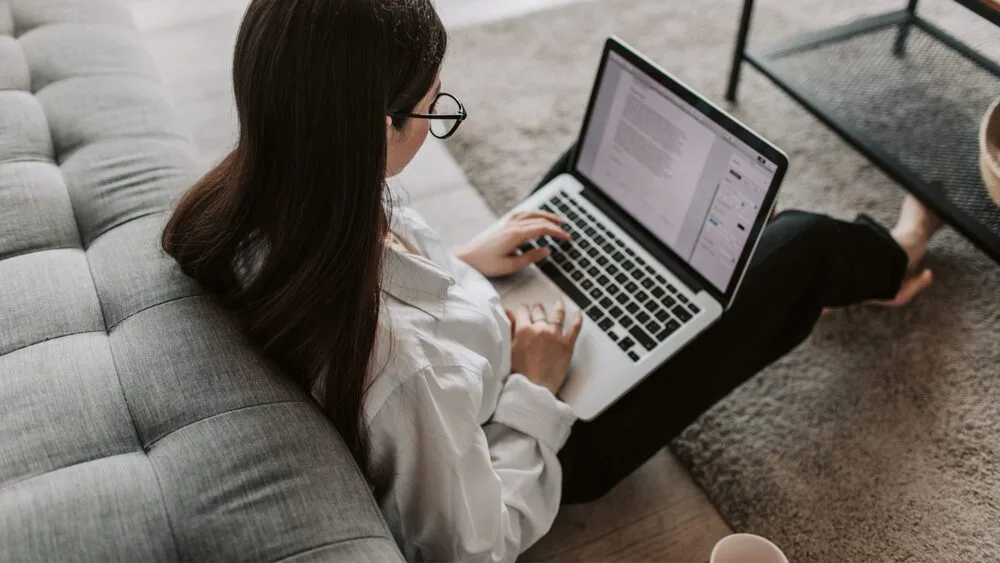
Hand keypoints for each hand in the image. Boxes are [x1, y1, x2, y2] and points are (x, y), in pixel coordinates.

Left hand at [453, 211, 570, 276]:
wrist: (468, 258)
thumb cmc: (487, 263)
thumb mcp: (511, 265)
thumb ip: (531, 257)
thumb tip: (547, 250)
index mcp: (516, 235)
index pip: (542, 229)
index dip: (557, 232)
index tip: (567, 238)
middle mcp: (512, 225)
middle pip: (539, 219)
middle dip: (555, 224)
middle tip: (567, 230)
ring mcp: (507, 222)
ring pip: (531, 213)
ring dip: (546, 215)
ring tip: (557, 220)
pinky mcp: (503, 224)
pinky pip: (522, 213)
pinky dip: (533, 213)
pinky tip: (537, 216)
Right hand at [507, 299, 582, 394]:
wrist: (533, 389)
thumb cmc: (518, 374)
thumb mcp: (508, 349)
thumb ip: (509, 329)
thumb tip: (508, 312)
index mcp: (524, 329)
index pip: (523, 311)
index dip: (523, 311)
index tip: (523, 311)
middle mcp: (540, 329)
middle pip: (539, 311)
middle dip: (537, 310)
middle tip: (537, 310)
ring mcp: (555, 336)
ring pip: (557, 315)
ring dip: (557, 307)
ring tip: (558, 303)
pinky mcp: (567, 345)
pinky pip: (575, 328)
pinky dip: (578, 319)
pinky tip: (579, 314)